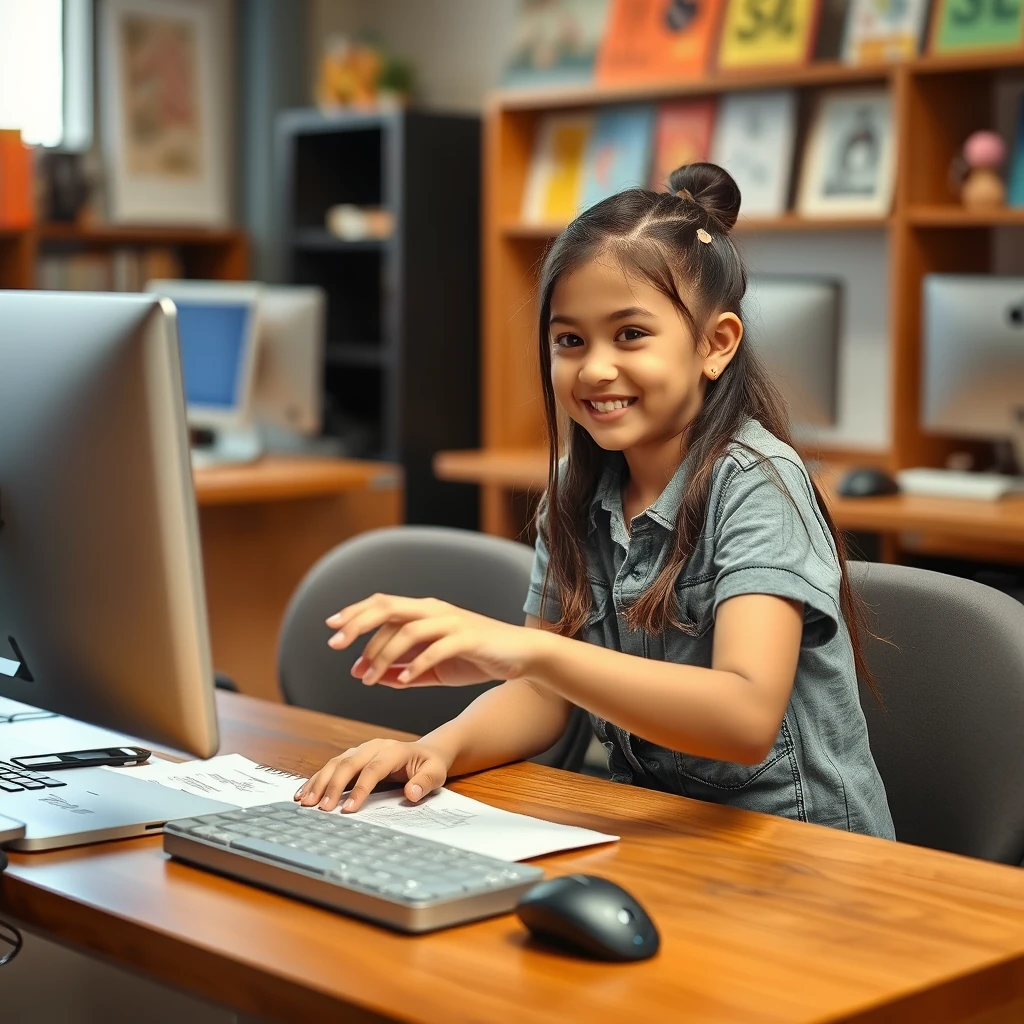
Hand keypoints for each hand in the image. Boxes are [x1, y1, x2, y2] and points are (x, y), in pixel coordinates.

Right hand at [293, 738, 452, 811]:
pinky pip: (332, 766)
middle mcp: (373, 747)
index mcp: (393, 750)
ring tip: (305, 802)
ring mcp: (361, 750)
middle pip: (349, 763)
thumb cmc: (429, 765)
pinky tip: (304, 792)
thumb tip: (411, 793)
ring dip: (319, 782)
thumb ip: (425, 782)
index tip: (348, 810)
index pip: (373, 769)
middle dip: (333, 786)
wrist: (425, 752)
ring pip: (336, 763)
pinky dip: (317, 779)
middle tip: (320, 808)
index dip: (360, 789)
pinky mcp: (353, 757)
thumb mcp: (436, 773)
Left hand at [326, 594, 544, 687]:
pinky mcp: (468, 638)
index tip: (331, 628)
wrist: (520, 656)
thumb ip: (403, 670)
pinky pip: (436, 649)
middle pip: (388, 608)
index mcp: (424, 611)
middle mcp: (434, 611)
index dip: (355, 613)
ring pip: (408, 631)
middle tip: (337, 646)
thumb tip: (368, 676)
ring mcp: (452, 622)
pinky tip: (401, 681)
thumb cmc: (476, 657)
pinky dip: (416, 665)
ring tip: (370, 678)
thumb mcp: (433, 667)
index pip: (382, 605)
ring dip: (384, 656)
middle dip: (358, 625)